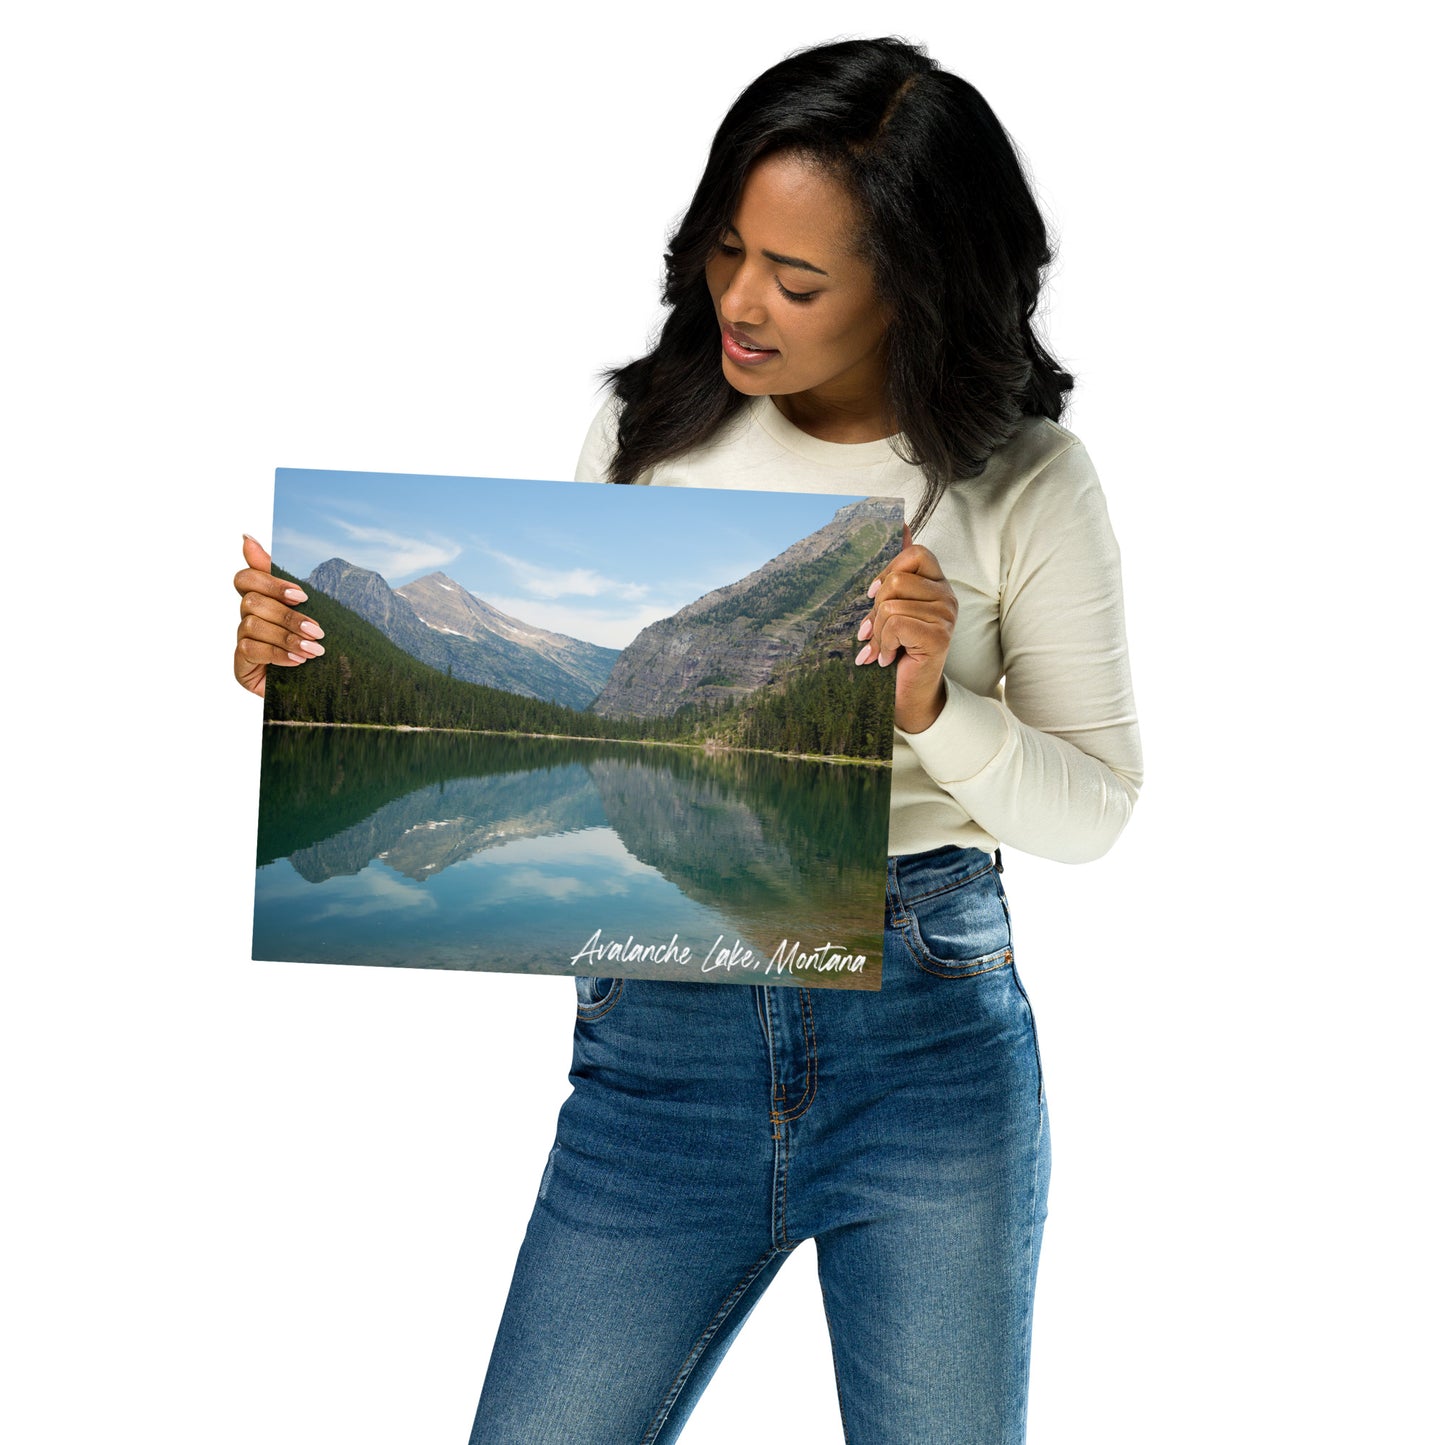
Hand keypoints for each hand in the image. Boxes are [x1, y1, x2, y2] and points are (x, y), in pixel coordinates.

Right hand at [233, 534, 324, 696]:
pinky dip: (278, 654)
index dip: (270, 582)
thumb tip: (246, 536)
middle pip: (252, 601)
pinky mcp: (240, 665)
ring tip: (315, 651)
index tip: (301, 596)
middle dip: (288, 616)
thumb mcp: (307, 613)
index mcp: (261, 602)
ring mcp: (242, 641)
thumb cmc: (311, 647)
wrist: (316, 690)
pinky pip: (251, 650)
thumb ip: (284, 580)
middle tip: (318, 631)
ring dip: (287, 637)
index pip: (246, 578)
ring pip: (253, 625)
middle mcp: (246, 619)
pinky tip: (298, 662)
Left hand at [854, 522, 956, 733]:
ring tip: (882, 649)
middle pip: (897, 579)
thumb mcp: (892, 606)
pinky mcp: (939, 636)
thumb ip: (898, 569)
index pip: (915, 553)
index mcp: (937, 584)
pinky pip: (896, 623)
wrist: (909, 694)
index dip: (888, 570)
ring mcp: (947, 616)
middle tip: (874, 632)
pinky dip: (883, 643)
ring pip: (892, 604)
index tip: (873, 596)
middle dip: (876, 608)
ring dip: (878, 631)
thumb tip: (901, 524)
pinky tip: (888, 658)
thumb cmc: (898, 649)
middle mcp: (948, 596)